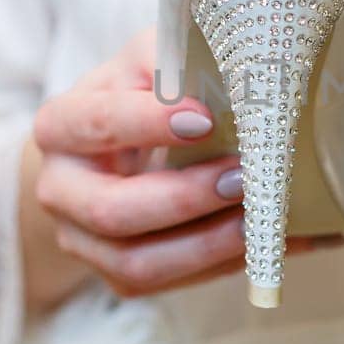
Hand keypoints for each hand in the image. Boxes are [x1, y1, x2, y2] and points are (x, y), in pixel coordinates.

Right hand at [20, 28, 342, 309]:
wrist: (113, 151)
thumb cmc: (140, 95)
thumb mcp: (151, 60)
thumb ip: (179, 60)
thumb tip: (247, 71)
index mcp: (60, 127)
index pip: (94, 125)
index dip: (145, 123)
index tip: (205, 118)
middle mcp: (61, 192)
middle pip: (111, 211)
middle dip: (184, 198)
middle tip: (242, 176)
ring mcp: (87, 243)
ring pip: (140, 264)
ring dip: (209, 244)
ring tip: (265, 218)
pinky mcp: (123, 276)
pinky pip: (176, 283)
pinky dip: (234, 264)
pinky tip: (282, 240)